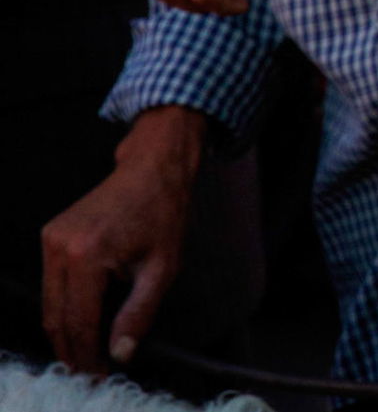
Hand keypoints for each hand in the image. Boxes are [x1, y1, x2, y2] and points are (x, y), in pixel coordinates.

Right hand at [43, 105, 203, 370]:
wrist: (155, 165)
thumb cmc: (165, 209)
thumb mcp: (163, 266)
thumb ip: (139, 313)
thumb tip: (120, 353)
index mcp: (86, 254)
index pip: (79, 322)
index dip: (87, 355)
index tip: (98, 375)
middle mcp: (60, 247)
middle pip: (57, 317)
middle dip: (72, 349)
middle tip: (91, 371)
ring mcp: (51, 240)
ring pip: (51, 304)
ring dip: (67, 330)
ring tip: (89, 351)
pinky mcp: (51, 236)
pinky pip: (53, 284)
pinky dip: (67, 305)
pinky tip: (87, 318)